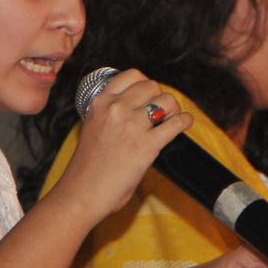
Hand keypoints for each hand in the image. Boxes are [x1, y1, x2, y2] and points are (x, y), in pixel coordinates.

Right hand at [53, 69, 193, 216]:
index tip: (148, 95)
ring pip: (167, 101)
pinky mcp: (147, 145)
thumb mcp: (93, 127)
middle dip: (159, 98)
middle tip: (160, 113)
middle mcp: (116, 108)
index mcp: (100, 102)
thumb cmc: (87, 167)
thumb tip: (139, 111)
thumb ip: (111, 115)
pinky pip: (176, 123)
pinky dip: (185, 122)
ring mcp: (132, 125)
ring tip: (169, 121)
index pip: (132, 75)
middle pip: (152, 86)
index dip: (145, 84)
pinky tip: (185, 124)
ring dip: (172, 110)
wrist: (82, 192)